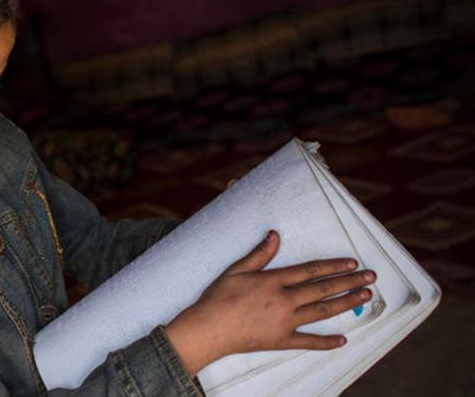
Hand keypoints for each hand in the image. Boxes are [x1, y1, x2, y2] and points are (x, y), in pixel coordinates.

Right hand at [165, 230, 375, 376]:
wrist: (208, 329)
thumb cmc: (218, 298)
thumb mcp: (236, 270)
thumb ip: (259, 254)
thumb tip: (275, 235)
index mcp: (274, 281)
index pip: (311, 271)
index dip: (333, 266)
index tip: (352, 264)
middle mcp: (284, 301)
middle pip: (323, 289)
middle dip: (349, 282)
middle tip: (370, 278)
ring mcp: (284, 322)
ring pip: (322, 311)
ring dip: (346, 303)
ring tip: (364, 296)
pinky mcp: (280, 340)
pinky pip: (308, 342)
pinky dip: (326, 342)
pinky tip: (342, 339)